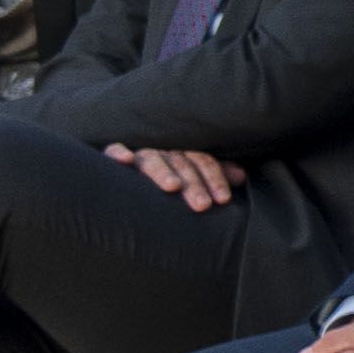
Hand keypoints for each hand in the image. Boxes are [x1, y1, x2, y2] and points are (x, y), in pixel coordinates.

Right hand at [106, 144, 238, 212]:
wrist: (123, 171)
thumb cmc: (169, 175)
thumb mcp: (193, 174)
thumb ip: (213, 173)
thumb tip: (241, 176)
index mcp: (184, 150)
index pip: (202, 159)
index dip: (214, 177)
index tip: (223, 200)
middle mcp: (163, 148)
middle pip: (181, 161)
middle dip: (193, 182)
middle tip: (202, 205)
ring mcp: (138, 150)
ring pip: (152, 157)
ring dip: (163, 170)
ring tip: (172, 186)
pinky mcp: (112, 153)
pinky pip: (113, 149)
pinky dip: (118, 153)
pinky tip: (125, 160)